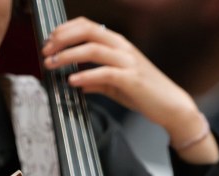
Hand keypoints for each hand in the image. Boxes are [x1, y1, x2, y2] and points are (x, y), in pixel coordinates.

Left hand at [41, 17, 217, 163]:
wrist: (172, 106)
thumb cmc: (147, 93)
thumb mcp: (117, 85)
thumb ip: (97, 80)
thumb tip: (78, 82)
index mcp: (119, 44)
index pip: (88, 25)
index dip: (65, 29)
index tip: (50, 41)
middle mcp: (123, 48)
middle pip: (88, 31)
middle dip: (62, 38)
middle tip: (47, 51)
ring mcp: (128, 62)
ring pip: (93, 49)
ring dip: (68, 55)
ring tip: (53, 64)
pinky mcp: (132, 79)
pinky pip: (104, 73)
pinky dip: (85, 76)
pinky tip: (73, 82)